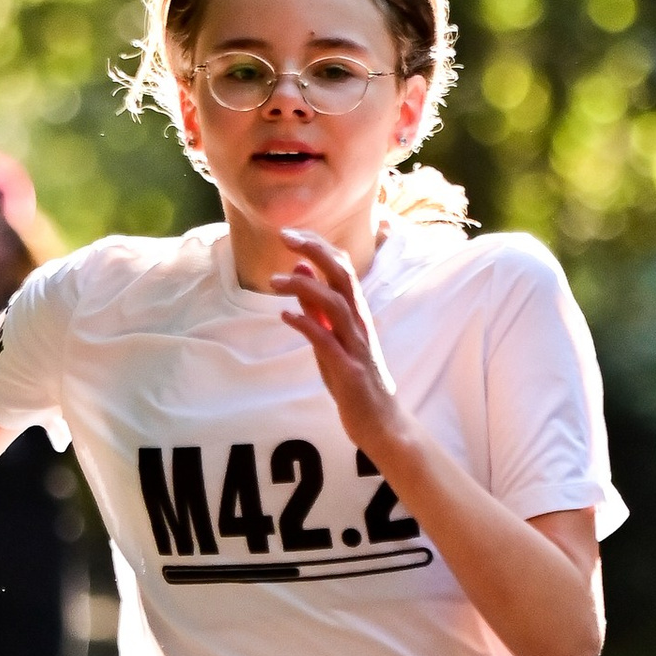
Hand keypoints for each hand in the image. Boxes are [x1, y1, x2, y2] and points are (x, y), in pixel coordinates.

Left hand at [271, 229, 402, 458]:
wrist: (380, 423)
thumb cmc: (354, 379)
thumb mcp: (331, 336)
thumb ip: (315, 305)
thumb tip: (301, 267)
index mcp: (356, 313)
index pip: (341, 267)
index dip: (318, 246)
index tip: (290, 233)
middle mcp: (360, 323)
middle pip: (342, 275)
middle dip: (315, 251)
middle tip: (285, 237)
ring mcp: (356, 346)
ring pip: (336, 304)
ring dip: (305, 287)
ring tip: (274, 281)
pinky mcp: (350, 370)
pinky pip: (327, 341)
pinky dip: (306, 325)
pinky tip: (286, 316)